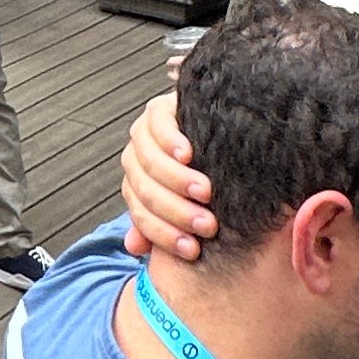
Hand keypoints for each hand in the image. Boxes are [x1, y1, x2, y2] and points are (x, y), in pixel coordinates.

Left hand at [118, 89, 212, 264]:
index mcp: (138, 184)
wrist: (224, 132)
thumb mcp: (189, 203)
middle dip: (176, 211)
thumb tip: (134, 247)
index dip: (163, 233)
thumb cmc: (206, 176)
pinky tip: (188, 154)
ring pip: (149, 160)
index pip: (140, 213)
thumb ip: (163, 223)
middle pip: (145, 189)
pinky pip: (157, 125)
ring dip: (176, 179)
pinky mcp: (159, 109)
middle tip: (207, 224)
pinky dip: (170, 140)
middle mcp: (135, 158)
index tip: (193, 249)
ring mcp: (144, 133)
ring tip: (204, 192)